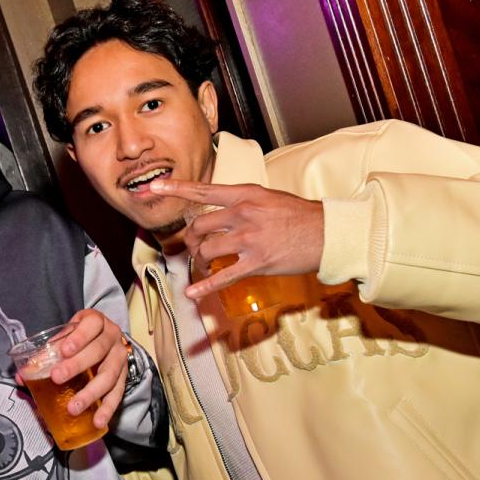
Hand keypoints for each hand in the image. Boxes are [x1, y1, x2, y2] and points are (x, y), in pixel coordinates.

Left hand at [48, 309, 127, 429]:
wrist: (104, 339)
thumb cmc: (81, 337)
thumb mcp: (66, 337)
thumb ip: (46, 353)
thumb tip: (22, 375)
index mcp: (97, 322)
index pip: (91, 325)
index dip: (79, 337)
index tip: (64, 351)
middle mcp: (112, 338)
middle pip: (98, 351)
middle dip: (77, 365)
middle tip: (57, 378)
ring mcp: (120, 358)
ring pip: (108, 376)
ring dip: (90, 393)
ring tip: (73, 407)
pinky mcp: (124, 376)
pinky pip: (117, 394)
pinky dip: (107, 408)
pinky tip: (98, 420)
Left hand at [150, 178, 324, 299]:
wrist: (327, 233)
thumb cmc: (300, 215)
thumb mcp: (269, 197)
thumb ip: (244, 202)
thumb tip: (223, 211)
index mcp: (245, 194)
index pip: (202, 190)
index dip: (175, 188)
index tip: (153, 186)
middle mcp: (243, 214)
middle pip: (199, 226)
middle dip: (191, 239)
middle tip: (193, 246)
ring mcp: (249, 239)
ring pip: (207, 250)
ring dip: (199, 260)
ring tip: (202, 264)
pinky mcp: (257, 262)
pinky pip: (223, 276)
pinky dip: (205, 286)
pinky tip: (193, 293)